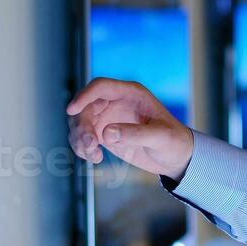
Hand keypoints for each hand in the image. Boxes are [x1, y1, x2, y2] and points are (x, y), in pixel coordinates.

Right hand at [66, 78, 193, 182]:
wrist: (174, 157)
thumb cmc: (174, 141)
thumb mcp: (160, 137)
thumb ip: (136, 134)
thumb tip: (106, 133)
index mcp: (130, 93)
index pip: (100, 87)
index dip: (84, 96)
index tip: (72, 110)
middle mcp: (115, 102)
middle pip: (84, 107)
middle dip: (82, 126)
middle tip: (90, 145)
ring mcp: (107, 118)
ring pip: (79, 123)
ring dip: (79, 139)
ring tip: (94, 155)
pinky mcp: (103, 134)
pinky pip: (83, 138)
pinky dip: (82, 148)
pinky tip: (95, 158)